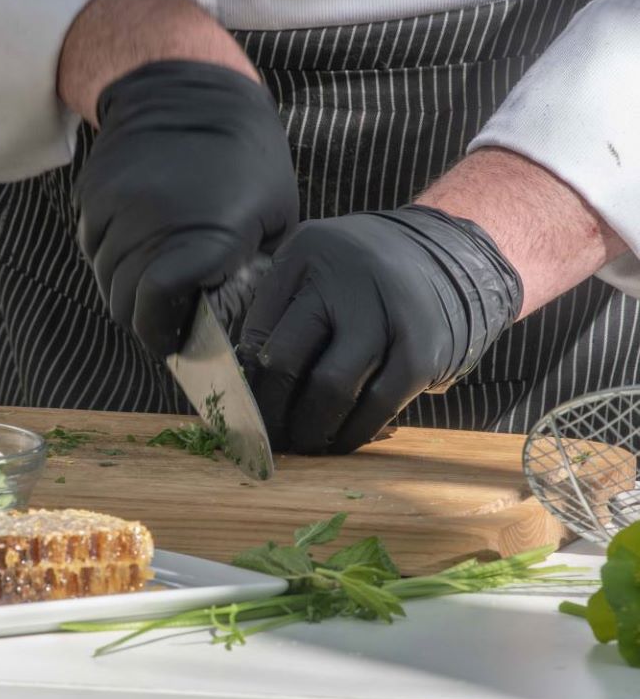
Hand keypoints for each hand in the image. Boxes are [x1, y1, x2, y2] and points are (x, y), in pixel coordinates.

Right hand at [74, 60, 298, 356]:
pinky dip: (109, 252)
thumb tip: (228, 321)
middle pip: (123, 301)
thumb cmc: (246, 157)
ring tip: (153, 268)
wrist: (190, 88)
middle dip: (142, 315)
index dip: (161, 334)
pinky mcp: (93, 194)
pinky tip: (138, 236)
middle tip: (163, 310)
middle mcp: (153, 225)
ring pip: (103, 276)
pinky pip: (91, 245)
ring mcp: (116, 208)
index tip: (172, 340)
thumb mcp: (274, 218)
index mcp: (206, 237)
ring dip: (124, 283)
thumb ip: (249, 273)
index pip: (156, 310)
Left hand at [238, 205, 522, 453]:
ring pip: (333, 389)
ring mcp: (389, 316)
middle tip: (266, 435)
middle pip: (291, 361)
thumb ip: (279, 306)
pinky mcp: (422, 352)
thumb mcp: (314, 263)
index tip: (243, 407)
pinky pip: (378, 405)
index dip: (247, 379)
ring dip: (310, 428)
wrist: (454, 254)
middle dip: (271, 410)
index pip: (260, 329)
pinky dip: (354, 431)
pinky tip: (340, 440)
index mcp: (308, 254)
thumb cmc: (364, 271)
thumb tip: (243, 375)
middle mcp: (347, 280)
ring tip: (301, 444)